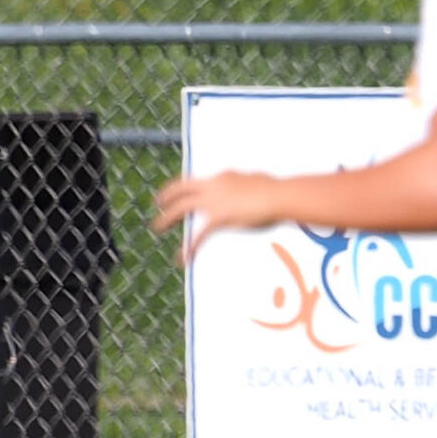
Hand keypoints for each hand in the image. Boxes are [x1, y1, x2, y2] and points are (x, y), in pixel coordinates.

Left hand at [149, 170, 288, 264]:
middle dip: (167, 195)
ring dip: (166, 218)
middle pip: (182, 188)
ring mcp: (213, 201)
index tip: (184, 192)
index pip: (200, 181)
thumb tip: (259, 186)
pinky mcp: (217, 218)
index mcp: (223, 177)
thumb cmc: (277, 191)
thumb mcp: (259, 183)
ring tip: (157, 227)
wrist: (279, 196)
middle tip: (158, 202)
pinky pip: (198, 235)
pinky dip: (188, 248)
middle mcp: (213, 186)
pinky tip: (182, 259)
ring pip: (181, 208)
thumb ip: (252, 185)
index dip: (190, 187)